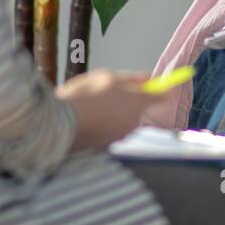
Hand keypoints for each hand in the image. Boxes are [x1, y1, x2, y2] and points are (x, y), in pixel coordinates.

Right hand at [55, 69, 178, 151]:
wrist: (58, 125)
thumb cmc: (83, 96)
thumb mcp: (106, 77)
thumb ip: (131, 79)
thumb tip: (148, 78)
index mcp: (137, 103)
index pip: (161, 96)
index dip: (163, 90)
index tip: (165, 86)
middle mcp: (133, 122)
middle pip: (138, 109)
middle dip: (128, 101)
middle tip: (108, 91)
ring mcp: (120, 137)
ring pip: (122, 120)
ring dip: (113, 113)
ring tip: (91, 105)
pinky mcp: (107, 147)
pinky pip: (109, 132)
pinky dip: (102, 125)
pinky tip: (86, 119)